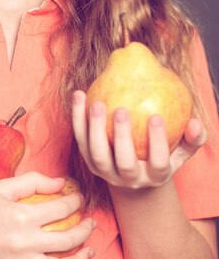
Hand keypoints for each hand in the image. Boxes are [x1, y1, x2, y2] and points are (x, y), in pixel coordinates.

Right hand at [0, 172, 96, 258]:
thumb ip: (32, 181)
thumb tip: (59, 182)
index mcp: (22, 217)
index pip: (61, 208)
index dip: (75, 202)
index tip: (79, 197)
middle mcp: (24, 244)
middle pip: (67, 240)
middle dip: (84, 230)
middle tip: (91, 222)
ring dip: (80, 258)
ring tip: (89, 250)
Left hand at [72, 90, 205, 189]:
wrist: (134, 177)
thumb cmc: (160, 155)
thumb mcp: (179, 152)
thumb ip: (191, 139)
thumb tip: (196, 122)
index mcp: (154, 176)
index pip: (158, 163)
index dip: (158, 142)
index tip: (156, 116)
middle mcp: (129, 179)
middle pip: (124, 163)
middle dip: (121, 138)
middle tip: (121, 110)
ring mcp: (106, 173)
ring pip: (97, 155)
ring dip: (94, 129)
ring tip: (95, 103)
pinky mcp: (88, 162)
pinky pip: (81, 140)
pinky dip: (78, 119)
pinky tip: (80, 95)